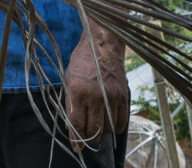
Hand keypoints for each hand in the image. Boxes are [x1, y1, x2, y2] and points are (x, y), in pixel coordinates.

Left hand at [63, 33, 129, 151]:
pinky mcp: (123, 96)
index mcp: (78, 92)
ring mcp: (111, 97)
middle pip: (93, 131)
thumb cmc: (82, 61)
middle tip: (86, 140)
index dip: (76, 140)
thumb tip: (73, 127)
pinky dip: (115, 128)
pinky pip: (122, 122)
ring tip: (97, 130)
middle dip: (88, 140)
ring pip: (108, 129)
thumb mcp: (68, 80)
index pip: (76, 125)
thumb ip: (70, 104)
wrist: (102, 44)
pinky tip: (109, 125)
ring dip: (101, 134)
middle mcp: (95, 96)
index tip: (76, 147)